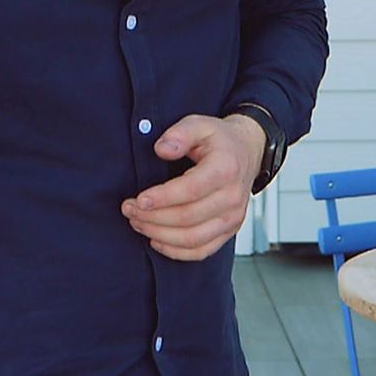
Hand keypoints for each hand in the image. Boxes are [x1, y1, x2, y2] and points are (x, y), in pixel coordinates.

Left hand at [121, 114, 265, 260]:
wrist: (247, 152)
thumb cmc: (220, 140)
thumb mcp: (199, 124)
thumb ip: (180, 133)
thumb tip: (162, 149)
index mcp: (226, 168)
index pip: (190, 190)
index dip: (161, 198)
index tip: (138, 199)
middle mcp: (233, 196)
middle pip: (187, 218)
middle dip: (152, 217)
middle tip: (129, 209)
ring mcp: (233, 217)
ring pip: (193, 238)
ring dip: (160, 234)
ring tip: (137, 223)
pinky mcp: (230, 230)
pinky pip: (202, 251)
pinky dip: (177, 252)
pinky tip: (156, 240)